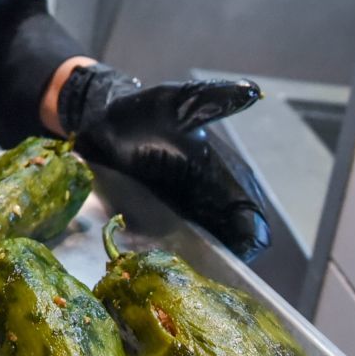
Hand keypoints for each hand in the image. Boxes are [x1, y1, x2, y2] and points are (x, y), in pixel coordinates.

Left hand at [59, 65, 271, 259]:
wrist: (101, 119)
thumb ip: (211, 100)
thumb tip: (251, 91)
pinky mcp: (159, 225)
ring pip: (201, 257)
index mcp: (227, 180)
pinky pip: (170, 253)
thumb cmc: (143, 111)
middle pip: (230, 251)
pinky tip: (139, 255)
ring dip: (186, 264)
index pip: (253, 227)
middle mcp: (212, 204)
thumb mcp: (175, 103)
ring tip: (158, 261)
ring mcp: (186, 217)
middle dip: (213, 263)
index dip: (245, 245)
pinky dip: (160, 258)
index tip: (217, 253)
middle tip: (181, 263)